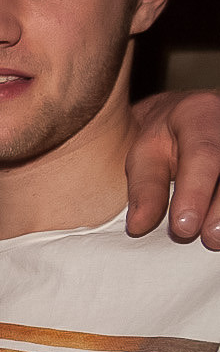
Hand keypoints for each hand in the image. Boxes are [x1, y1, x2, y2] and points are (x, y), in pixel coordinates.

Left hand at [126, 88, 219, 247]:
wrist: (182, 118)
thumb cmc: (161, 137)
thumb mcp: (144, 154)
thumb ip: (144, 188)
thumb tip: (139, 225)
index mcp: (199, 114)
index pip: (204, 153)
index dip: (196, 192)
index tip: (183, 227)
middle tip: (209, 238)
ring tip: (217, 238)